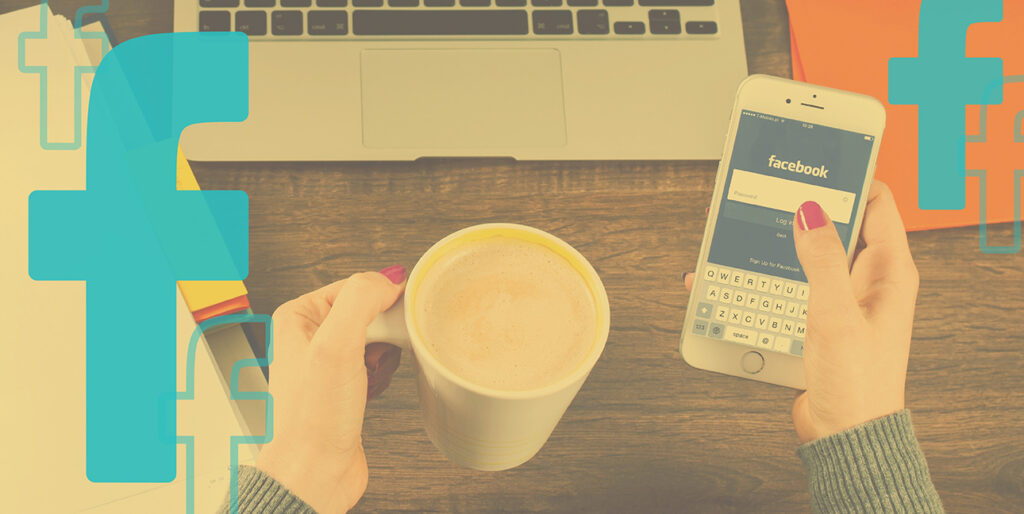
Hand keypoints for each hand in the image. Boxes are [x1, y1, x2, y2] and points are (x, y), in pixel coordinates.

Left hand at [256, 266, 406, 512]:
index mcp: (297, 316)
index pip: (353, 285)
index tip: (399, 312)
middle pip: (367, 310)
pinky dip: (385, 373)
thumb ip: (361, 300)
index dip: (381, 297)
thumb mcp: (336, 346)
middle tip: (385, 346)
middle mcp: (309, 336)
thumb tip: (388, 279)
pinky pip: (377, 363)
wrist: (314, 473)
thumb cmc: (312, 419)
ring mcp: (327, 362)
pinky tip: (376, 386)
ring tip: (376, 371)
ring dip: (387, 353)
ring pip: (376, 337)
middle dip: (385, 329)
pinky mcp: (345, 386)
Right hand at [684, 180, 918, 442]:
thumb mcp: (836, 315)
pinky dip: (770, 278)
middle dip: (807, 209)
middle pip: (840, 224)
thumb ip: (823, 260)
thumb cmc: (856, 384)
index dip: (852, 178)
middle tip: (773, 193)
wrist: (845, 434)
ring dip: (782, 246)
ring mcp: (844, 299)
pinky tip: (740, 279)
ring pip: (811, 254)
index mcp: (890, 273)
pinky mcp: (821, 318)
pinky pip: (795, 284)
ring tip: (749, 233)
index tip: (819, 162)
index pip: (878, 203)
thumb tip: (810, 212)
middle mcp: (870, 281)